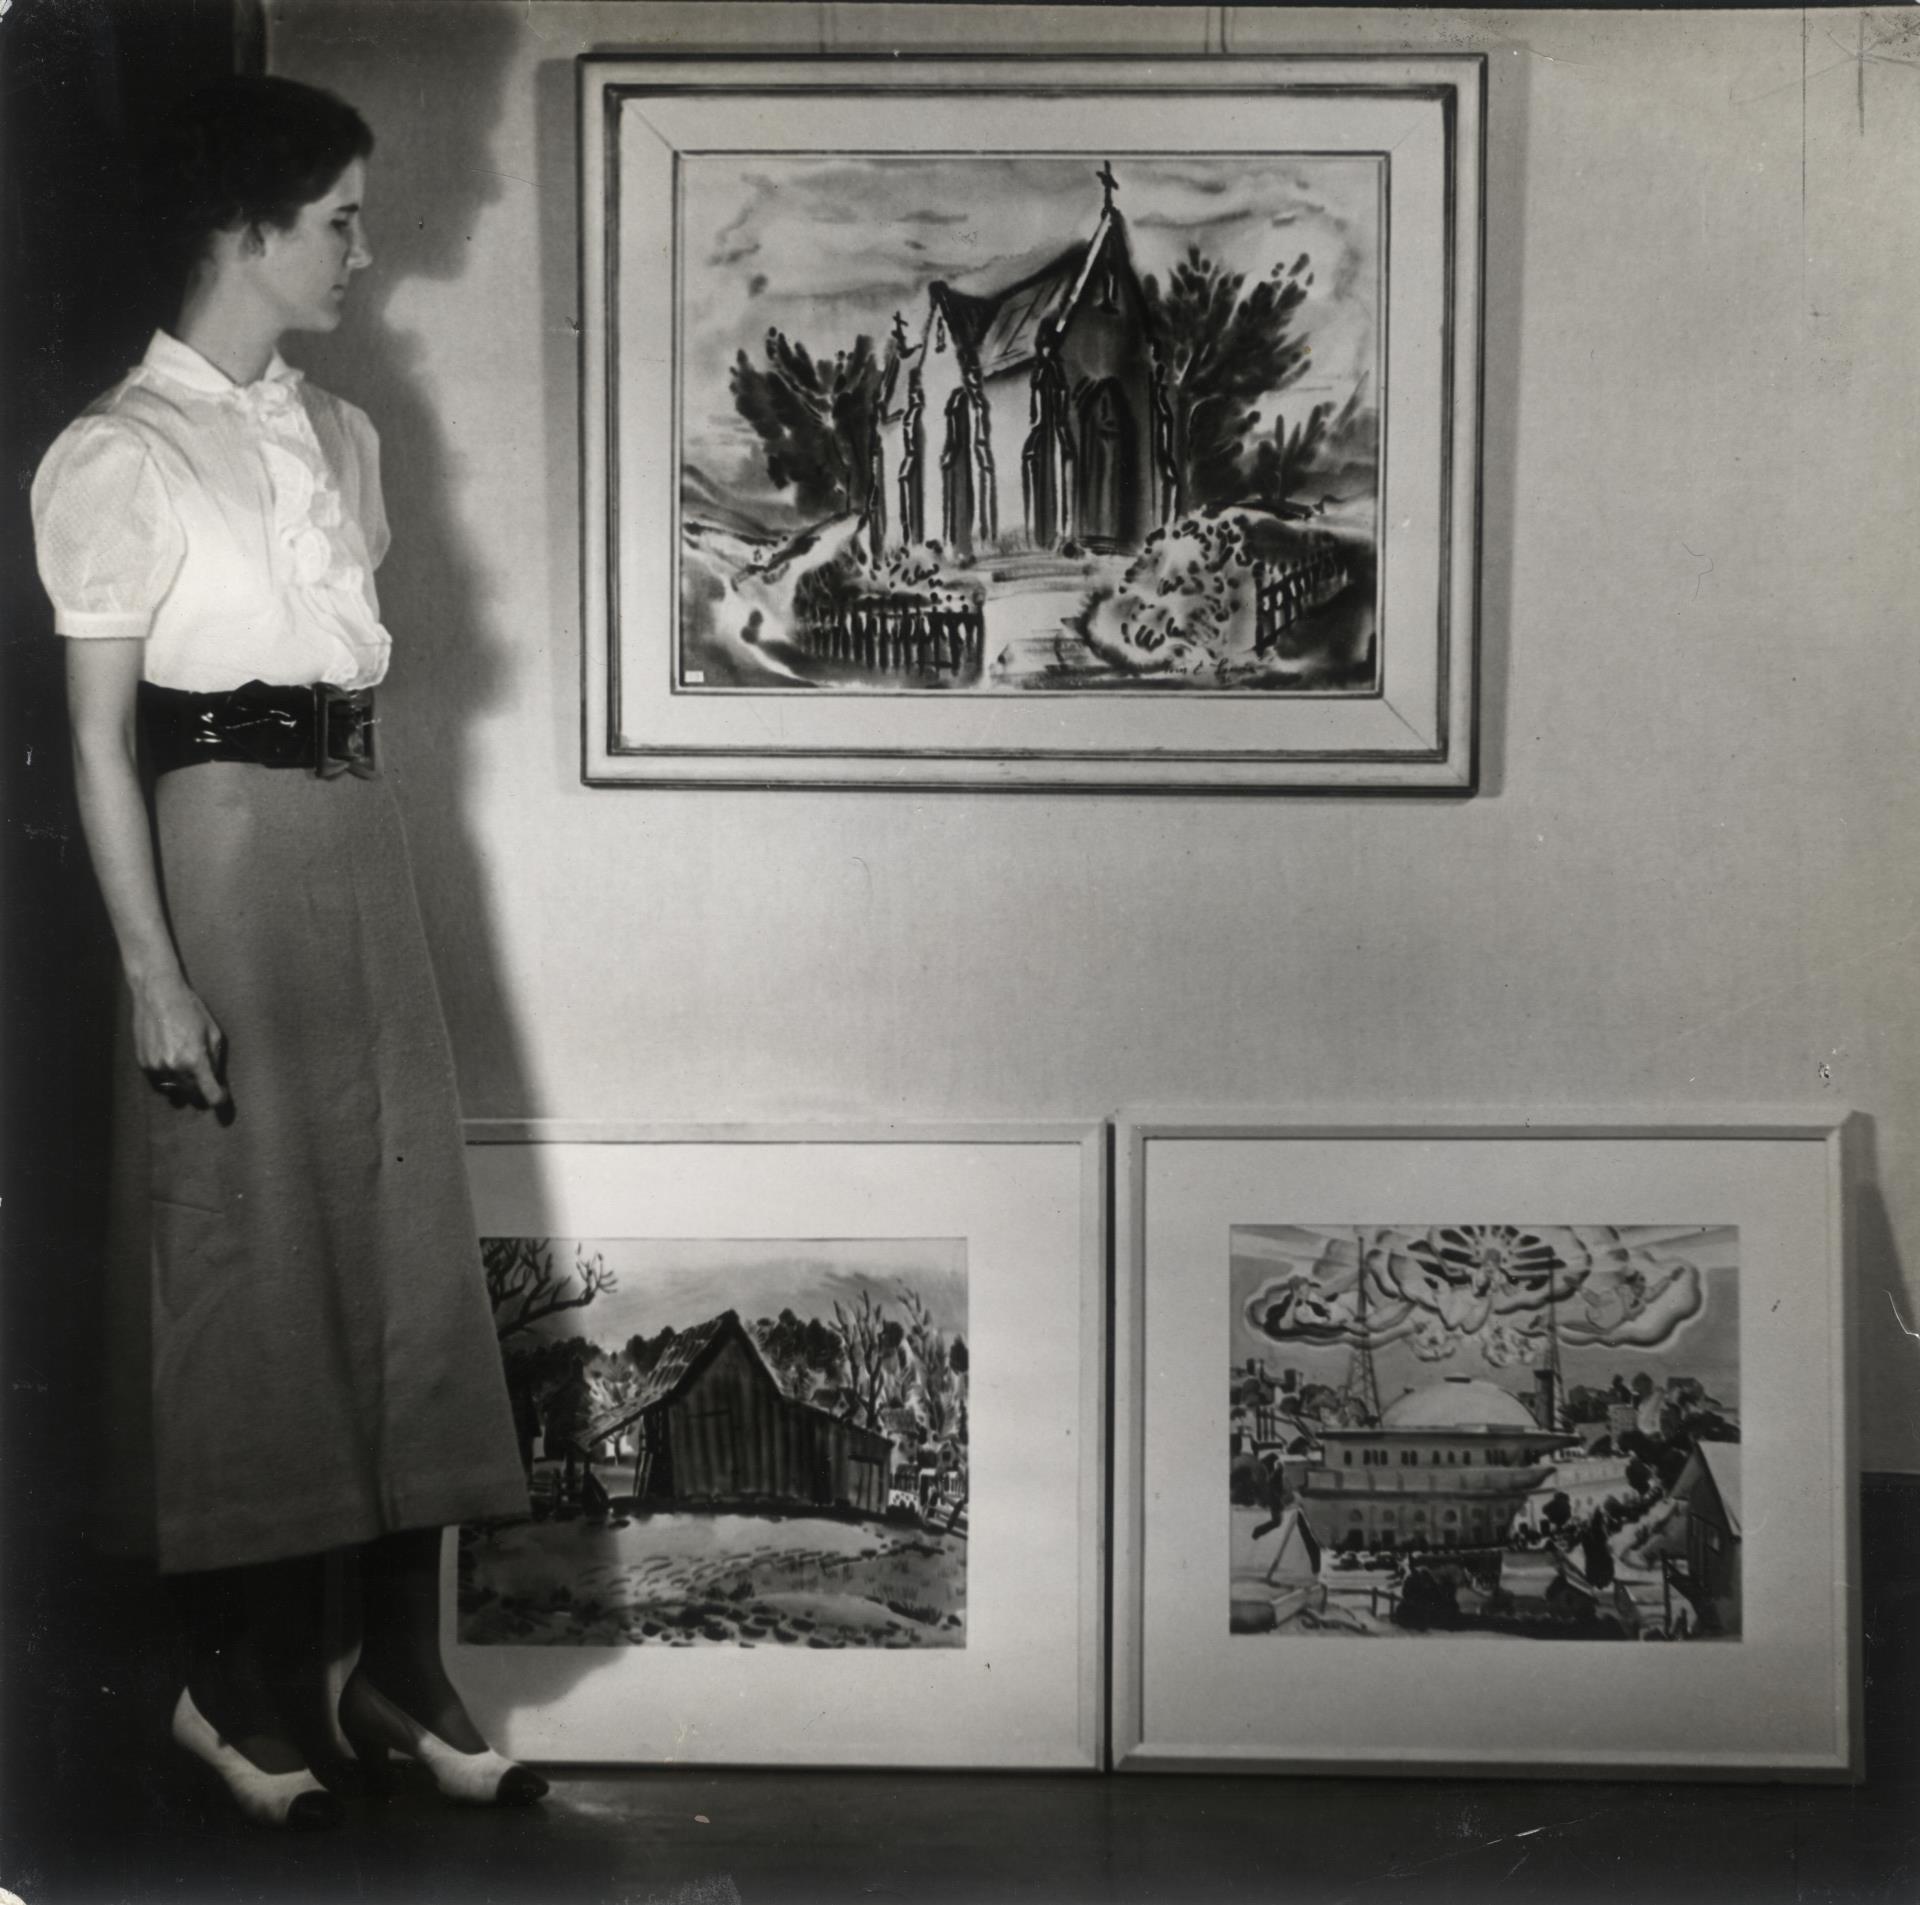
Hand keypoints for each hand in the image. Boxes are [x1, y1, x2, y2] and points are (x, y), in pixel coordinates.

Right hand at [131, 971, 229, 1110]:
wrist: (157, 995)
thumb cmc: (190, 1010)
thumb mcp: (213, 1033)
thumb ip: (215, 1060)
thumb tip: (217, 1080)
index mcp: (195, 1060)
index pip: (210, 1095)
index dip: (219, 1100)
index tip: (222, 1098)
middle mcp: (174, 1067)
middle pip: (192, 1095)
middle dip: (202, 1091)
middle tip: (207, 1080)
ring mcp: (156, 1067)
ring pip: (174, 1091)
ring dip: (183, 1085)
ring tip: (187, 1066)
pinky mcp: (143, 1064)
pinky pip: (159, 1082)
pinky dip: (168, 1078)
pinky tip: (172, 1061)